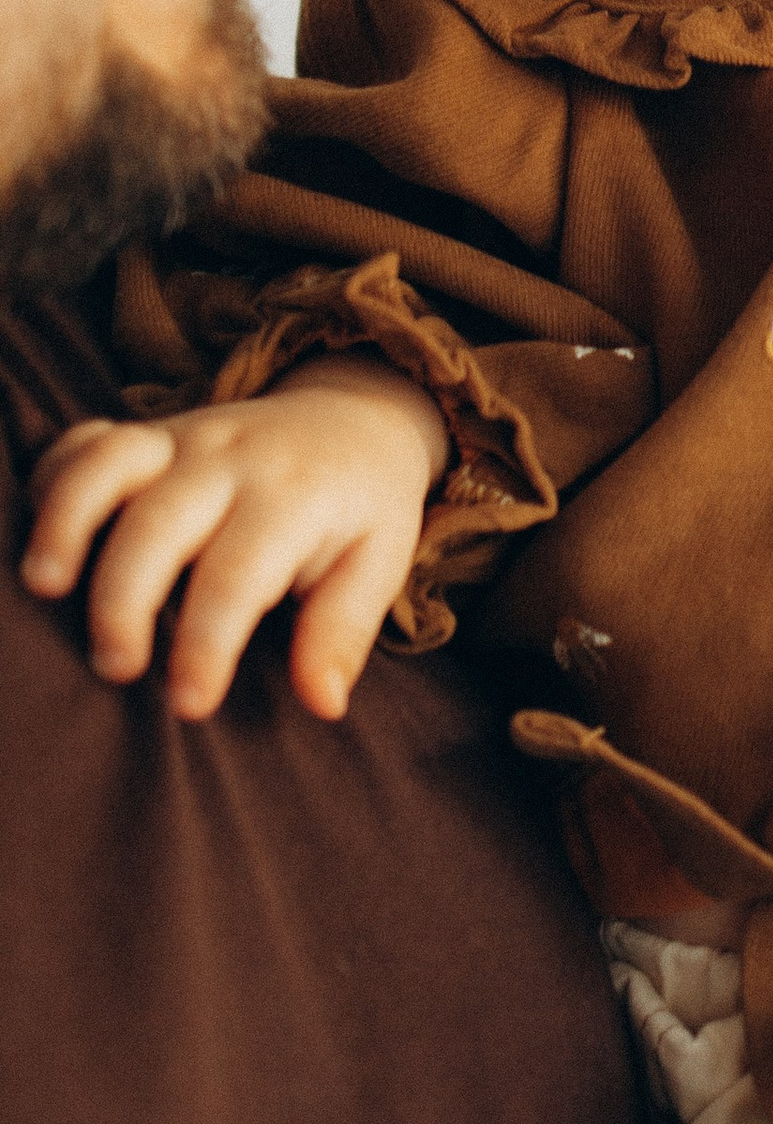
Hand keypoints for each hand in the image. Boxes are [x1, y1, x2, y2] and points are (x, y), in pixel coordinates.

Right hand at [18, 357, 447, 719]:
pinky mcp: (148, 433)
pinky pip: (85, 444)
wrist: (355, 418)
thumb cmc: (361, 510)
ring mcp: (183, 438)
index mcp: (295, 498)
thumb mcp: (378, 563)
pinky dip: (53, 482)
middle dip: (123, 601)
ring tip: (44, 589)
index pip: (238, 576)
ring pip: (108, 466)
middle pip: (158, 524)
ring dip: (66, 524)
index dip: (205, 644)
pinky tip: (42, 542)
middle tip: (116, 667)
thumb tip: (324, 704)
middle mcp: (231, 462)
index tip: (188, 705)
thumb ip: (344, 630)